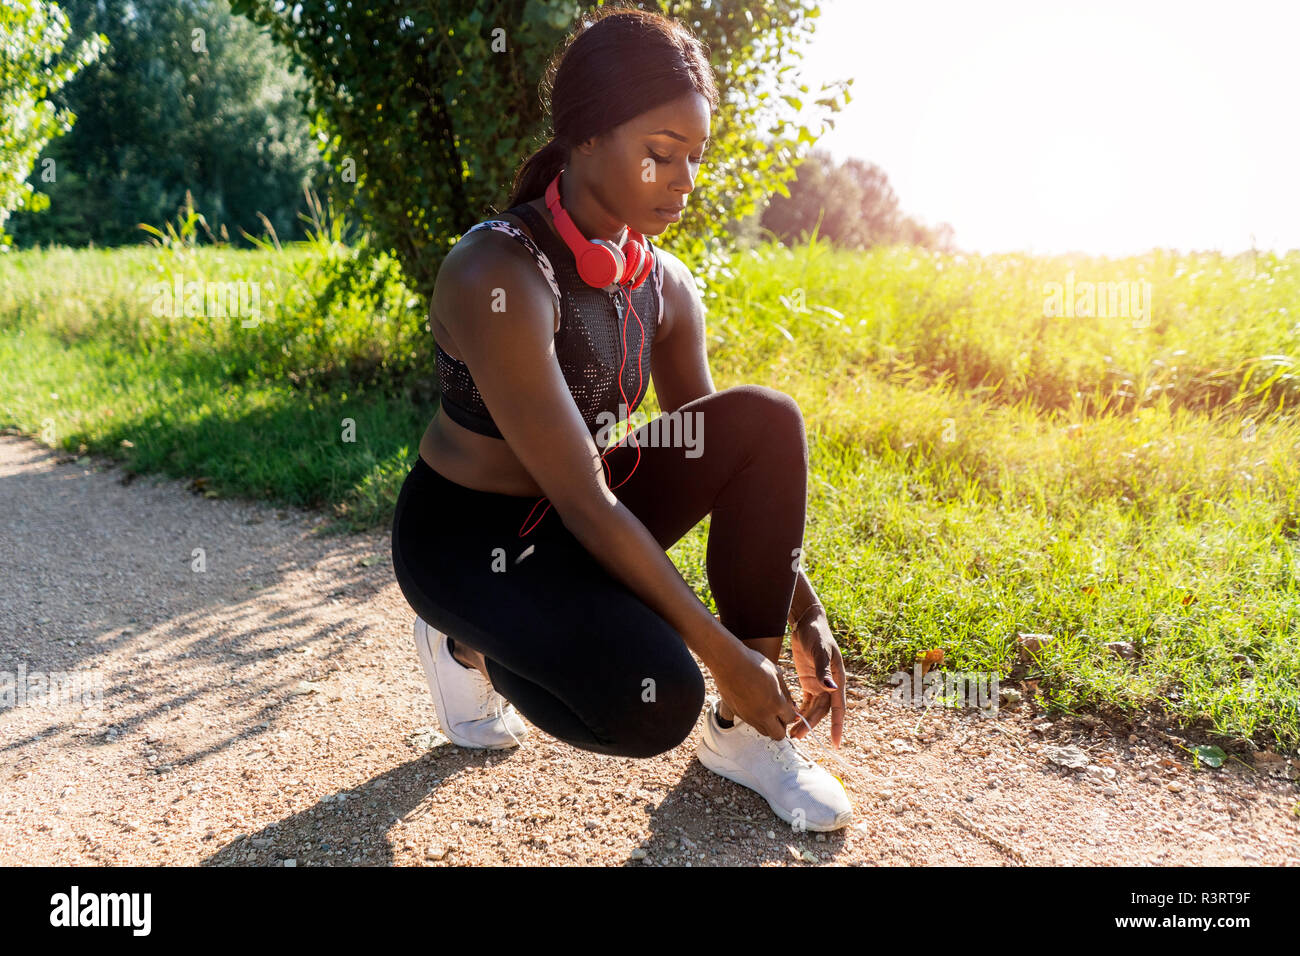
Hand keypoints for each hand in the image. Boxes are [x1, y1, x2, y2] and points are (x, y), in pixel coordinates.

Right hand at [711, 643, 802, 740]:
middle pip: (778, 735)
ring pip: (764, 732)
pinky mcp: (738, 714)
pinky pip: (751, 723)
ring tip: (767, 710)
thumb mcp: (776, 674)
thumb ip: (786, 693)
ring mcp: (749, 716)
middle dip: (782, 727)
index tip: (789, 709)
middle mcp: (763, 714)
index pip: (790, 719)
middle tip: (781, 716)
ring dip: (769, 725)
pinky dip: (756, 719)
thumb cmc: (753, 664)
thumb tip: (792, 707)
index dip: (792, 714)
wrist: (728, 663)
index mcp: (776, 703)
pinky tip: (755, 704)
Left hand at [787, 605, 846, 747]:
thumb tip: (832, 689)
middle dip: (811, 725)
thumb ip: (824, 670)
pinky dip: (800, 710)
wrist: (807, 623)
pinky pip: (806, 701)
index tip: (835, 743)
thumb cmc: (817, 635)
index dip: (837, 726)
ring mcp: (819, 683)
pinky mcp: (808, 681)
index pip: (838, 708)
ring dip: (804, 720)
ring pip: (813, 708)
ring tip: (792, 732)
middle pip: (822, 711)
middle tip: (796, 736)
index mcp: (837, 679)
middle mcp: (830, 684)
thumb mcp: (820, 651)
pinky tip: (792, 719)